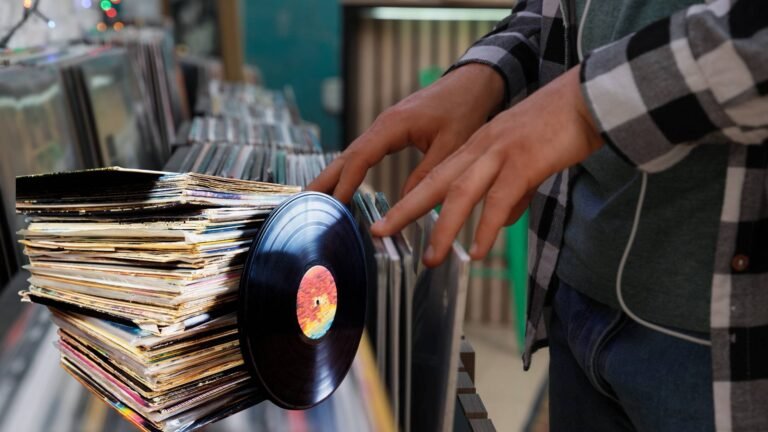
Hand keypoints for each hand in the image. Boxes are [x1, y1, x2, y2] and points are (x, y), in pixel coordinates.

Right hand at [308, 64, 504, 202]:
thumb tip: (406, 205)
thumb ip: (428, 174)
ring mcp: (383, 127)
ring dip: (333, 175)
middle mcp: (382, 124)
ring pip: (351, 154)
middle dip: (325, 179)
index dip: (346, 183)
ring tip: (314, 199)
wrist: (472, 82)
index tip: (334, 205)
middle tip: (303, 203)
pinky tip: (342, 184)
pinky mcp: (389, 131)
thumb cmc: (464, 109)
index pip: (361, 157)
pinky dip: (349, 169)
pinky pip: (363, 152)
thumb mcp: (452, 146)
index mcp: (393, 125)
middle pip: (346, 155)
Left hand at [371, 65, 602, 266]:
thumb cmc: (560, 128)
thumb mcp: (526, 161)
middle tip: (380, 232)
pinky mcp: (524, 162)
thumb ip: (512, 191)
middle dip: (405, 209)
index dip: (411, 197)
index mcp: (477, 145)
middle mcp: (481, 147)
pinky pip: (499, 200)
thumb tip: (502, 220)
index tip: (391, 218)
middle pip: (434, 181)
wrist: (590, 96)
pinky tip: (477, 252)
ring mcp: (500, 153)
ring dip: (442, 228)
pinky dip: (487, 228)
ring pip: (460, 193)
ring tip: (430, 258)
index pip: (436, 174)